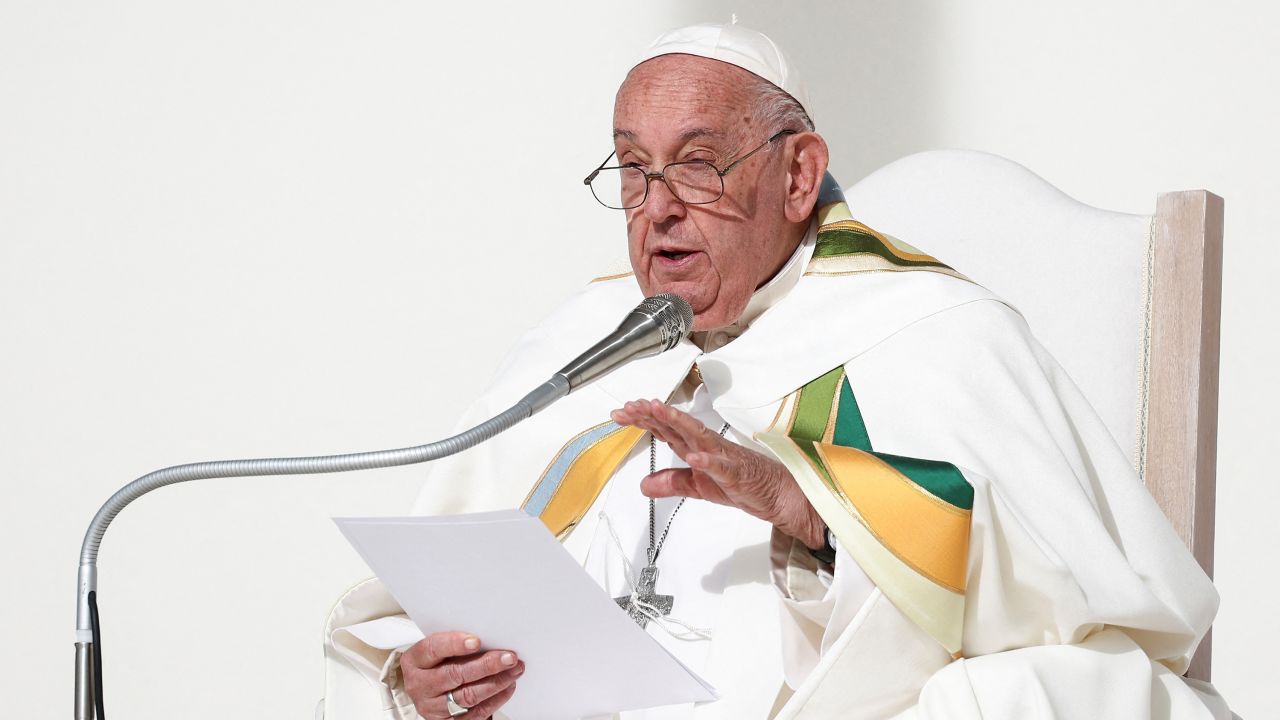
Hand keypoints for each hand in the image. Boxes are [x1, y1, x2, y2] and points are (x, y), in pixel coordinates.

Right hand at [400, 631, 522, 718]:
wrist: (427, 690)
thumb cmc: (436, 664)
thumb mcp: (438, 650)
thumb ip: (457, 643)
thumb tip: (491, 637)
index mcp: (415, 661)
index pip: (433, 649)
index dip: (454, 644)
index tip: (476, 641)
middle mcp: (420, 685)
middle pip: (454, 674)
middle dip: (486, 665)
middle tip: (508, 657)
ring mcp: (433, 707)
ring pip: (468, 695)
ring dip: (496, 682)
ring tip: (514, 670)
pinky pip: (476, 713)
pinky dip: (496, 699)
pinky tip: (508, 686)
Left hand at [610, 399, 825, 549]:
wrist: (776, 495)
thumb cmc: (741, 484)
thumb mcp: (697, 487)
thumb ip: (671, 482)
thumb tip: (643, 485)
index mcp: (696, 447)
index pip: (664, 429)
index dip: (642, 419)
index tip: (620, 413)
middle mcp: (707, 445)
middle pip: (675, 425)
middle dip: (652, 414)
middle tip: (630, 405)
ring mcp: (722, 457)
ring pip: (696, 435)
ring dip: (677, 422)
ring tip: (657, 411)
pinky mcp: (736, 474)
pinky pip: (721, 466)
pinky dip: (708, 461)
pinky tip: (694, 456)